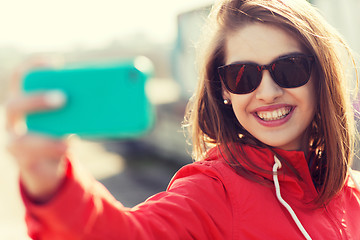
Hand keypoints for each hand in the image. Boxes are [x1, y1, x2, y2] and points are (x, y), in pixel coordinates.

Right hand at [5, 58, 67, 202]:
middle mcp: (13, 119)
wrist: (48, 164)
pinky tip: (68, 148)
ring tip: (69, 142)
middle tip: (63, 98)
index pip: (21, 77)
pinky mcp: (24, 162)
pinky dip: (52, 153)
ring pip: (20, 140)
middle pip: (15, 105)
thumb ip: (78, 106)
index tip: (56, 63)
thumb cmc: (57, 132)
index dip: (34, 67)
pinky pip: (33, 158)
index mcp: (24, 100)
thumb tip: (110, 96)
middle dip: (37, 100)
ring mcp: (14, 142)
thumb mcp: (66, 117)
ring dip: (45, 139)